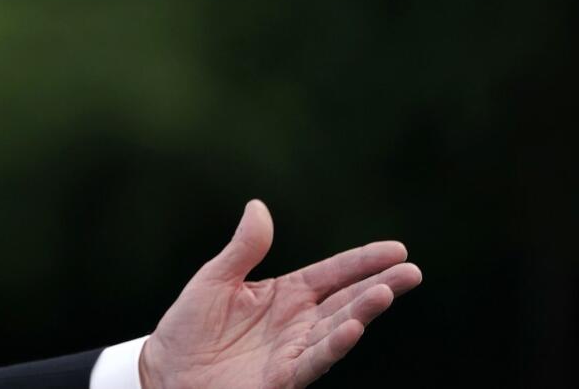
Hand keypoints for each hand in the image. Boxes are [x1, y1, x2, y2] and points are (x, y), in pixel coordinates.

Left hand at [138, 200, 421, 388]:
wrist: (166, 371)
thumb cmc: (189, 327)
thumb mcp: (215, 279)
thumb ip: (243, 249)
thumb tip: (258, 206)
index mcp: (285, 294)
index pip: (332, 274)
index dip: (362, 262)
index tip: (397, 249)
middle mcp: (297, 322)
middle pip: (346, 300)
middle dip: (379, 285)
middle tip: (412, 272)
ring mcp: (293, 350)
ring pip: (337, 329)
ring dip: (363, 313)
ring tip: (386, 292)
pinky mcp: (282, 377)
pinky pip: (313, 360)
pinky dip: (333, 345)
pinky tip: (353, 329)